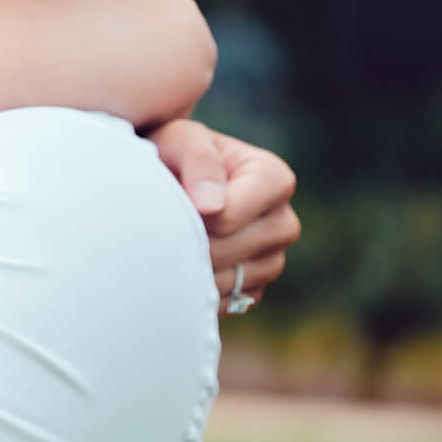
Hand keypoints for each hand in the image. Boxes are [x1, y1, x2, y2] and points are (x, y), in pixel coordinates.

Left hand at [149, 119, 300, 309]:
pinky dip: (197, 290)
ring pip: (226, 280)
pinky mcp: (256, 288)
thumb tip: (212, 206)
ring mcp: (273, 259)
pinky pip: (226, 301)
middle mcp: (283, 222)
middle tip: (158, 225)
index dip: (188, 216)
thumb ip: (198, 159)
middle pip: (225, 252)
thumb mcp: (180, 139)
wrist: (167, 184)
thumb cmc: (173, 153)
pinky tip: (180, 265)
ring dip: (189, 268)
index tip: (169, 201)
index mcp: (274, 179)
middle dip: (185, 241)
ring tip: (167, 241)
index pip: (226, 218)